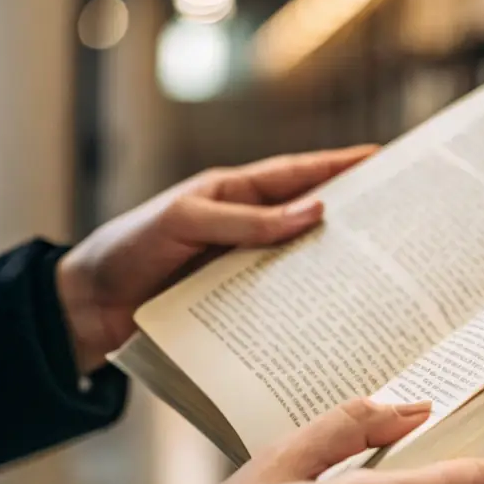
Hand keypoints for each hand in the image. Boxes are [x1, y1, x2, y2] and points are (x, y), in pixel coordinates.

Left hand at [56, 146, 375, 373]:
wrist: (86, 309)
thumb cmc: (128, 249)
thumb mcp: (183, 223)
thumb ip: (245, 220)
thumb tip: (312, 214)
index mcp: (232, 195)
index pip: (295, 175)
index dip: (337, 166)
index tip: (381, 158)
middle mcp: (243, 230)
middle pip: (307, 220)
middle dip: (350, 220)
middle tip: (398, 222)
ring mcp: (240, 271)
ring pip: (298, 267)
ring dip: (333, 272)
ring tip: (380, 278)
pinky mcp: (233, 311)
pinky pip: (277, 308)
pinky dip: (303, 314)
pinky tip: (332, 325)